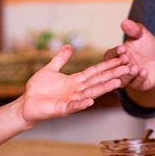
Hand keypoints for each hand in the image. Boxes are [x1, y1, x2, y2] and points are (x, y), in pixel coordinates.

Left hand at [17, 44, 131, 124]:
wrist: (26, 103)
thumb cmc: (38, 89)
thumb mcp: (50, 69)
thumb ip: (61, 59)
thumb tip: (69, 46)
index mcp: (75, 80)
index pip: (95, 71)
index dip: (107, 65)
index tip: (121, 59)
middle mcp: (77, 90)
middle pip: (98, 81)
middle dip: (113, 74)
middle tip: (128, 68)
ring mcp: (71, 100)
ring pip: (91, 93)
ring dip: (104, 88)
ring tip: (117, 82)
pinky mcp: (62, 109)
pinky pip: (73, 106)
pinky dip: (81, 104)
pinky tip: (91, 101)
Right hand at [104, 19, 154, 90]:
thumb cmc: (146, 45)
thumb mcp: (141, 35)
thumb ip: (134, 30)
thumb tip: (125, 22)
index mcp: (116, 56)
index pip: (110, 56)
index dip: (115, 52)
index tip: (122, 48)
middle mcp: (119, 69)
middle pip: (114, 70)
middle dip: (119, 65)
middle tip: (126, 58)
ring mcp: (129, 78)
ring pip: (123, 80)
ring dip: (128, 74)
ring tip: (134, 67)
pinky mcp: (139, 84)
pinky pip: (137, 83)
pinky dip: (140, 78)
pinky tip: (144, 71)